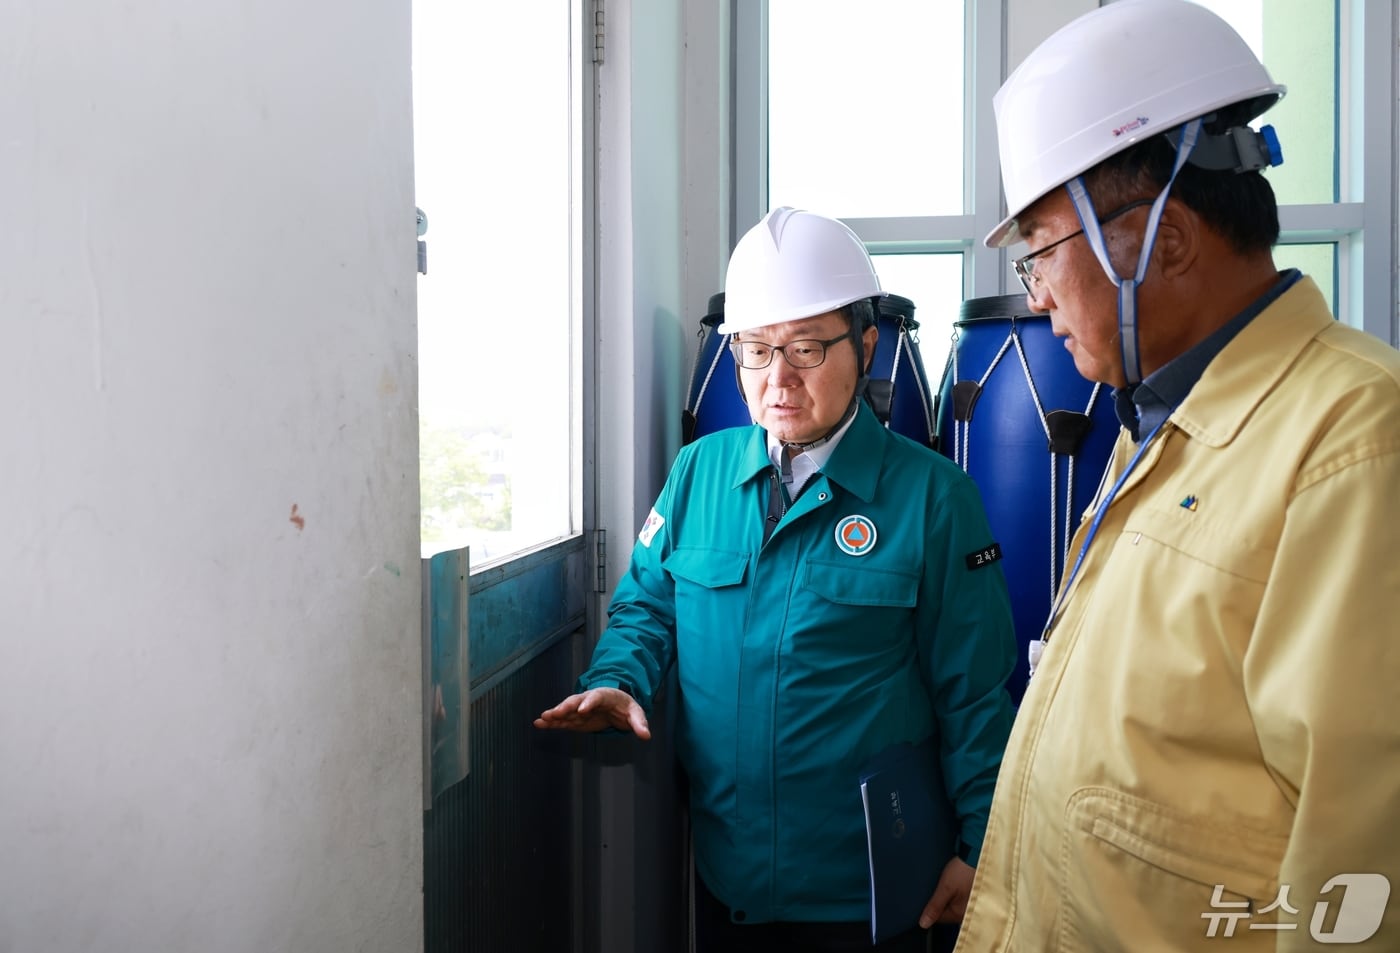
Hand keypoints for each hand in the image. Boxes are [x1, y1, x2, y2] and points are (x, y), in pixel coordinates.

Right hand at [533, 686, 651, 739]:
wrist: (617, 705)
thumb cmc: (626, 707)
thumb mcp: (636, 713)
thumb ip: (640, 723)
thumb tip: (646, 735)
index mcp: (605, 695)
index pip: (596, 697)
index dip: (589, 703)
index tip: (582, 710)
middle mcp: (589, 700)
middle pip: (576, 701)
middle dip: (565, 707)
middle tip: (555, 713)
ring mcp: (580, 709)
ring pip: (566, 710)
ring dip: (554, 714)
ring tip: (542, 719)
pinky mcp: (576, 719)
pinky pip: (562, 720)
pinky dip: (551, 722)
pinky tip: (539, 724)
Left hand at [919, 855, 974, 927]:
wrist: (978, 856)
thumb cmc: (963, 871)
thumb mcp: (945, 888)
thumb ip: (935, 907)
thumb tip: (924, 923)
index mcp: (960, 914)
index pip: (939, 919)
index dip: (930, 909)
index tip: (924, 899)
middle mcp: (967, 912)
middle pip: (946, 912)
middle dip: (938, 903)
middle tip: (934, 889)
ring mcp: (971, 903)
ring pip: (952, 905)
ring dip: (946, 897)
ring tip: (943, 885)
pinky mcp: (972, 894)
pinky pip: (958, 898)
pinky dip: (953, 893)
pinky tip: (951, 884)